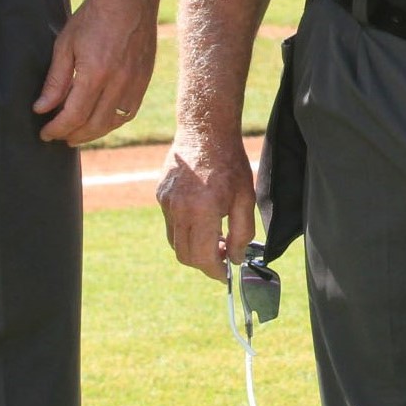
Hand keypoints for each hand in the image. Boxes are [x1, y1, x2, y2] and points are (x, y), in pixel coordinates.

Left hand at [32, 0, 156, 143]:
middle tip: (58, 136)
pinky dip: (113, 121)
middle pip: (94, 125)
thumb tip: (42, 109)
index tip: (45, 132)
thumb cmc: (95, 15)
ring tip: (77, 133)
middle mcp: (119, 82)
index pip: (73, 116)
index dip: (56, 129)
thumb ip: (55, 81)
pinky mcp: (145, 77)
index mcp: (96, 73)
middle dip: (73, 135)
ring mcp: (136, 81)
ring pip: (114, 122)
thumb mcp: (66, 44)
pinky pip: (129, 110)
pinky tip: (101, 119)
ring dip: (93, 133)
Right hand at [158, 132, 257, 281]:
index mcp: (202, 211)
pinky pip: (170, 224)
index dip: (215, 271)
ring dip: (193, 249)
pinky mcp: (160, 196)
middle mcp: (179, 209)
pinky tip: (202, 218)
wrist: (205, 131)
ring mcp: (166, 203)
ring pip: (174, 242)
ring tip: (215, 238)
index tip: (226, 274)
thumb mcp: (245, 198)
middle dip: (204, 263)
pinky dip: (185, 231)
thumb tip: (236, 259)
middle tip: (223, 257)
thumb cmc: (230, 163)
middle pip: (185, 255)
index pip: (202, 257)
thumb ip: (243, 232)